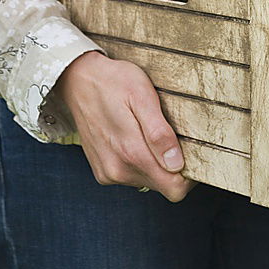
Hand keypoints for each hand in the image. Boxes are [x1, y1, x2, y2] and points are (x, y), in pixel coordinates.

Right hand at [52, 51, 195, 201]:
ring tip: (147, 131)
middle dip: (171, 164)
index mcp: (132, 154)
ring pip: (148, 180)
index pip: (174, 189)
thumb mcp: (141, 96)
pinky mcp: (102, 171)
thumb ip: (158, 133)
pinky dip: (138, 161)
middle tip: (168, 132)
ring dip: (154, 161)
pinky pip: (132, 175)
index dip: (189, 175)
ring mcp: (108, 173)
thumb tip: (176, 163)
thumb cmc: (114, 82)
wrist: (78, 79)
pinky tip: (133, 136)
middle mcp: (118, 170)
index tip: (191, 152)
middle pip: (163, 185)